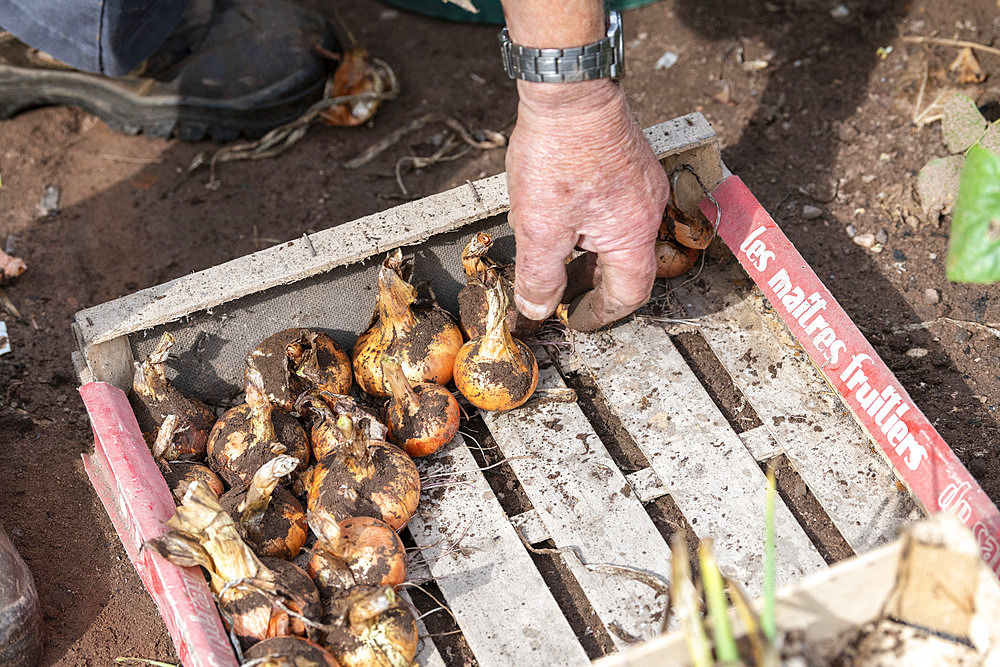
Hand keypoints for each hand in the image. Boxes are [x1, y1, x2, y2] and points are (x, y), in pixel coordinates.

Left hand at [505, 79, 669, 330]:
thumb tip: (537, 309)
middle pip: (626, 265)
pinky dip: (590, 223)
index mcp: (634, 233)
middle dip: (589, 284)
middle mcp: (649, 209)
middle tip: (557, 291)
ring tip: (552, 252)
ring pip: (618, 235)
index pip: (628, 294)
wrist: (569, 88)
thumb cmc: (558, 151)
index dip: (599, 314)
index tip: (574, 319)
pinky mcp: (631, 162)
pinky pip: (615, 207)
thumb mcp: (538, 227)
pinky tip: (559, 214)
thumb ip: (539, 275)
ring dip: (586, 252)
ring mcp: (643, 183)